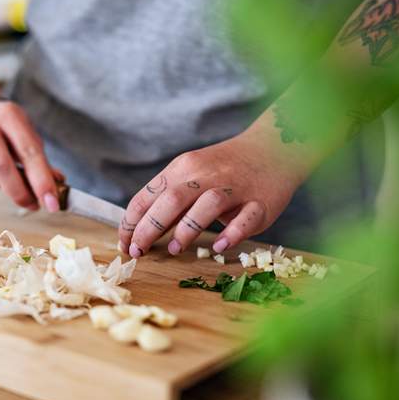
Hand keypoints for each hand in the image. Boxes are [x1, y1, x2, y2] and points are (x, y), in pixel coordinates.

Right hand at [0, 100, 60, 210]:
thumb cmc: (3, 129)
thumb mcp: (25, 136)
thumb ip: (40, 162)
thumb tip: (57, 186)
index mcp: (9, 114)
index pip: (29, 152)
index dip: (42, 181)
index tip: (52, 204)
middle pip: (1, 167)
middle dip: (18, 193)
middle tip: (29, 204)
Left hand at [118, 133, 305, 257]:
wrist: (274, 147)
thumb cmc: (224, 169)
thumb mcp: (190, 175)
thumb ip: (168, 200)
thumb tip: (139, 231)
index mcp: (183, 168)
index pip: (148, 196)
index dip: (131, 223)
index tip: (124, 245)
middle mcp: (206, 175)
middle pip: (171, 200)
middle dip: (149, 228)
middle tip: (138, 251)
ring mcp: (234, 188)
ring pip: (207, 205)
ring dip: (187, 230)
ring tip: (174, 249)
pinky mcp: (260, 202)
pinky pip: (246, 218)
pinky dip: (232, 233)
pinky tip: (219, 246)